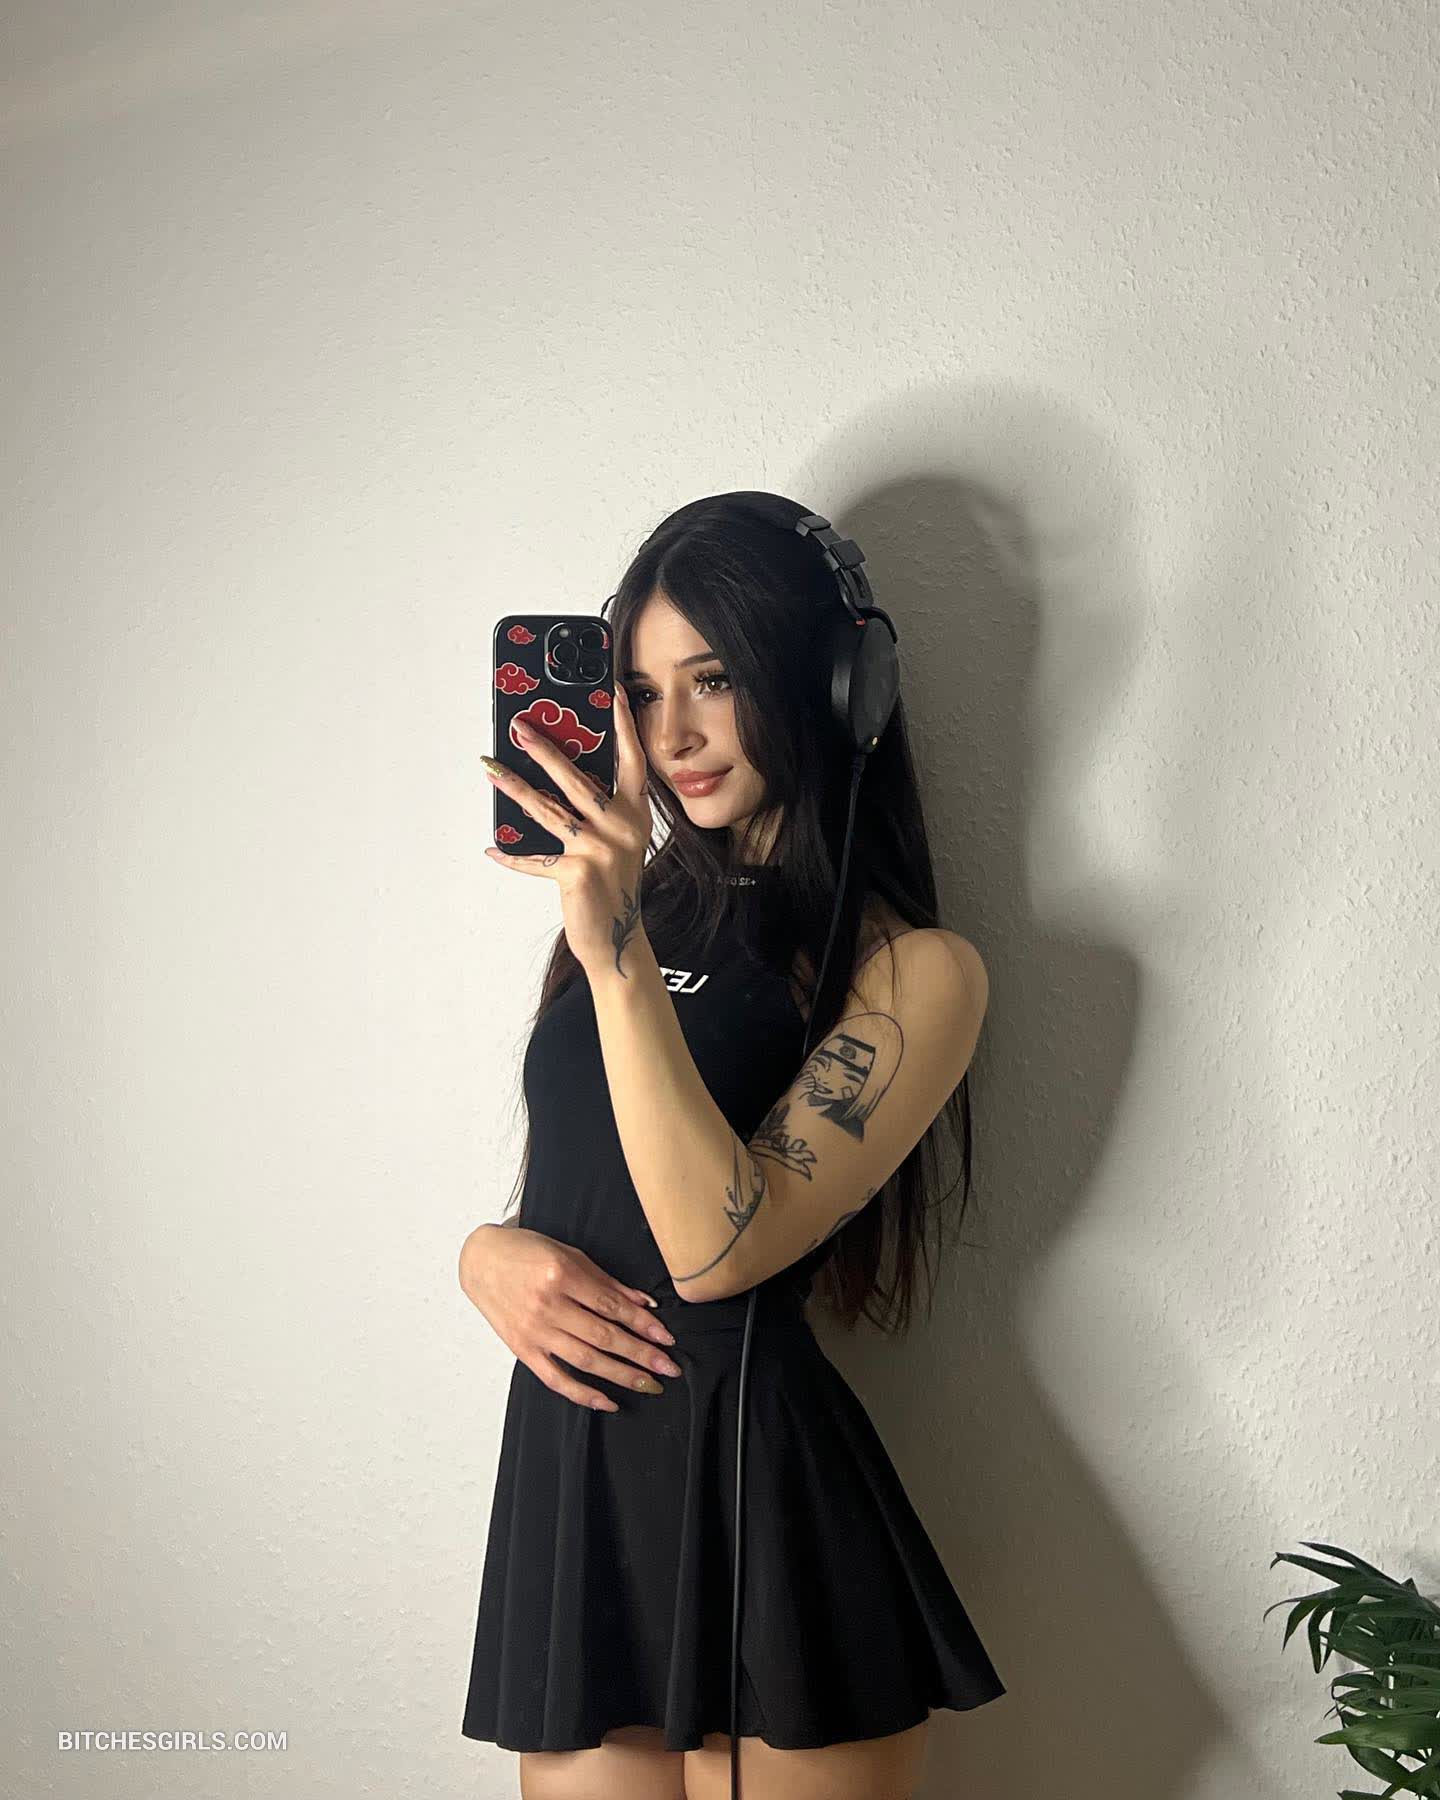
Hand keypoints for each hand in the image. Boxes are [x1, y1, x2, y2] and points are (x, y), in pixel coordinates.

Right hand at [457, 1221, 683, 1411]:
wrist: (481, 1261)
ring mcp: (534, 1331)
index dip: (644, 1324)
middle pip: (604, 1336)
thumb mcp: (571, 1254)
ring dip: (621, 1375)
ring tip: (648, 1384)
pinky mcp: (522, 1349)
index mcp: (562, 1275)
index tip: (667, 1339)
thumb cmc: (528, 1252)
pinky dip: (582, 1394)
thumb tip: (645, 1303)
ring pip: (585, 1360)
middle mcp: (548, 1305)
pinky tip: (607, 1401)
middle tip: (669, 1368)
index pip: (613, 1306)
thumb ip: (608, 1282)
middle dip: (641, 1354)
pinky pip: (556, 1379)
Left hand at [482, 684, 651, 977]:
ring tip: (490, 767)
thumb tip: (555, 777)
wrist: (616, 939)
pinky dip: (511, 854)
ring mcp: (600, 850)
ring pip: (548, 809)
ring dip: (514, 787)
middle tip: (519, 727)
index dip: (622, 725)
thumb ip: (598, 811)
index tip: (611, 691)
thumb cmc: (611, 884)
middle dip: (544, 750)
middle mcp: (622, 828)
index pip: (631, 761)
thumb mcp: (617, 841)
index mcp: (636, 815)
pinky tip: (492, 846)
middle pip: (577, 779)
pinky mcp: (577, 873)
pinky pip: (534, 858)